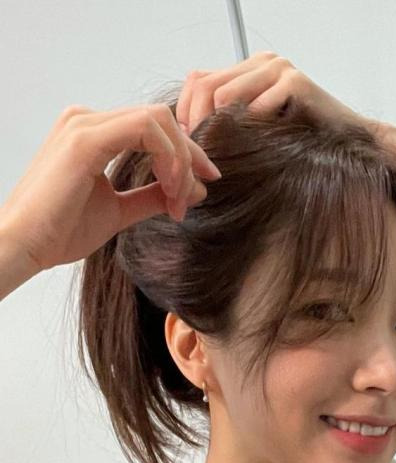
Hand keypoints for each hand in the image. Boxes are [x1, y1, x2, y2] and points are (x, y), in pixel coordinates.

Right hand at [0, 103, 221, 272]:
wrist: (26, 245)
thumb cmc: (61, 230)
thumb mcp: (120, 210)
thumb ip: (152, 196)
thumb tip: (192, 190)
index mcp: (93, 132)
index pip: (153, 127)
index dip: (186, 153)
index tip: (202, 187)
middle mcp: (88, 120)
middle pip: (161, 118)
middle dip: (190, 156)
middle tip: (197, 195)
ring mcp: (84, 124)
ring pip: (158, 120)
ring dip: (180, 159)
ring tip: (179, 198)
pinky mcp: (85, 138)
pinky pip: (146, 130)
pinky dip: (168, 158)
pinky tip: (170, 189)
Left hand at [176, 50, 376, 139]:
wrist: (349, 144)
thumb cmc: (303, 141)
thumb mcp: (259, 127)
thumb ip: (230, 119)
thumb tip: (188, 133)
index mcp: (251, 67)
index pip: (199, 79)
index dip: (185, 111)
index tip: (187, 142)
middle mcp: (263, 61)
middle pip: (206, 85)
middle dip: (196, 123)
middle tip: (198, 155)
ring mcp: (280, 68)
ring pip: (225, 96)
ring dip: (219, 131)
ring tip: (222, 156)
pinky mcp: (295, 82)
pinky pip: (255, 108)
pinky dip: (251, 132)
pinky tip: (257, 150)